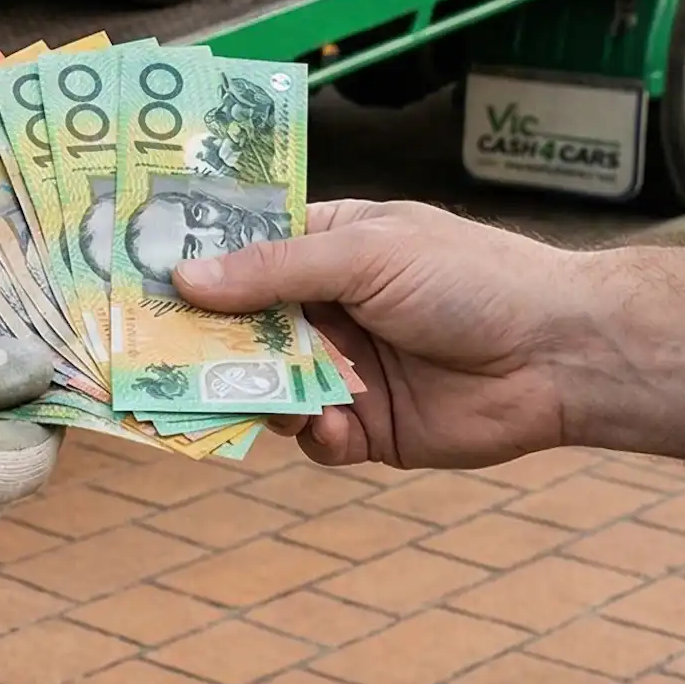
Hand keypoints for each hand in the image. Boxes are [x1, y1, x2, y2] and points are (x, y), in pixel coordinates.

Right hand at [175, 198, 596, 468]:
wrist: (555, 353)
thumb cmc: (468, 277)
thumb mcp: (365, 253)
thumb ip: (275, 269)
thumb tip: (185, 277)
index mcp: (327, 245)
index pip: (241, 250)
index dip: (190, 262)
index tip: (129, 273)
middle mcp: (327, 306)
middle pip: (240, 326)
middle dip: (201, 341)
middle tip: (146, 357)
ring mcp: (345, 368)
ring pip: (267, 387)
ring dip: (255, 393)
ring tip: (251, 395)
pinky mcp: (367, 428)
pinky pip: (313, 438)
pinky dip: (315, 434)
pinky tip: (336, 425)